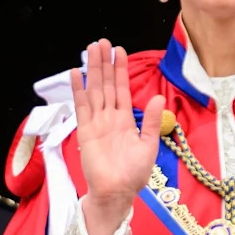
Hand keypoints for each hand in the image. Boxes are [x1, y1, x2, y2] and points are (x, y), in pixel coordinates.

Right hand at [73, 40, 164, 234]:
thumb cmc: (134, 174)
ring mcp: (96, 123)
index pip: (122, 89)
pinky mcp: (85, 131)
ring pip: (94, 90)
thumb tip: (159, 97)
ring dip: (92, 70)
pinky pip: (82, 106)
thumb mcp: (149, 145)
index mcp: (125, 120)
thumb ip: (152, 120)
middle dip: (104, 63)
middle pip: (106, 84)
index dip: (120, 70)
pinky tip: (75, 73)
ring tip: (90, 50)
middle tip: (101, 42)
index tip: (119, 51)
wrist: (117, 192)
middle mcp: (110, 117)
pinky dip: (78, 90)